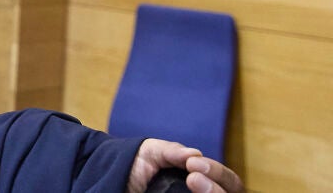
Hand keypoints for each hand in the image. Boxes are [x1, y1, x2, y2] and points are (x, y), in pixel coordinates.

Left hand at [127, 139, 242, 192]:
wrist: (111, 177)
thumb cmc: (134, 165)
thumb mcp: (151, 152)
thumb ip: (171, 151)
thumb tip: (195, 154)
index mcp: (205, 179)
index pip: (228, 181)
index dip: (217, 172)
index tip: (193, 164)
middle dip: (215, 188)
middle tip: (193, 178)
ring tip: (191, 182)